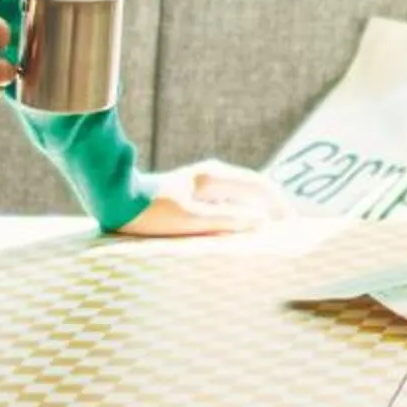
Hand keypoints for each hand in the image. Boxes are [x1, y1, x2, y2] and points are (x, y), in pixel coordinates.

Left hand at [116, 160, 290, 237]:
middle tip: (286, 228)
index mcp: (214, 177)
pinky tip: (240, 228)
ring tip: (268, 231)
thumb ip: (227, 220)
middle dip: (271, 207)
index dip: (278, 203)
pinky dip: (240, 213)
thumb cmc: (152, 211)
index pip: (259, 186)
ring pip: (240, 195)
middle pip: (253, 188)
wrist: (116, 200)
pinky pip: (227, 201)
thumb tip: (260, 223)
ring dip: (256, 211)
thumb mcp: (191, 220)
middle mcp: (212, 174)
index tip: (291, 222)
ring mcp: (203, 182)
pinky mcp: (195, 192)